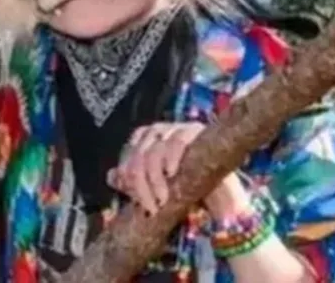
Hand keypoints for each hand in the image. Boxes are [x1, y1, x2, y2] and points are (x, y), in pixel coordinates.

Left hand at [107, 121, 250, 217]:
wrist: (223, 198)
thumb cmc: (186, 192)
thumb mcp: (155, 189)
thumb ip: (133, 182)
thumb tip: (111, 176)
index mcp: (143, 141)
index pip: (127, 157)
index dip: (129, 181)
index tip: (139, 203)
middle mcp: (156, 131)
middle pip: (138, 156)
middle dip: (141, 185)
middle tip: (150, 207)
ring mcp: (175, 128)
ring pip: (154, 151)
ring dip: (154, 179)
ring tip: (162, 199)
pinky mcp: (194, 130)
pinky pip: (176, 141)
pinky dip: (170, 158)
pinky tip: (171, 174)